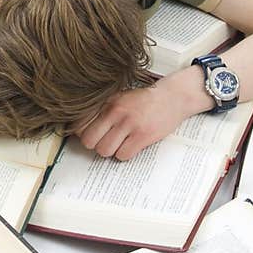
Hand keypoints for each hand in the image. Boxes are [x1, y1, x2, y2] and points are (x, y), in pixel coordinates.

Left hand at [74, 82, 191, 160]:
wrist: (172, 97)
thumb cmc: (145, 100)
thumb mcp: (120, 98)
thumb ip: (102, 110)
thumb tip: (82, 128)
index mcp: (108, 103)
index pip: (80, 125)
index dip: (84, 134)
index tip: (91, 135)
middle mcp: (116, 112)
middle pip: (89, 141)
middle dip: (95, 145)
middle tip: (105, 142)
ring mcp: (129, 124)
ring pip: (104, 150)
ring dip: (111, 151)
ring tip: (120, 144)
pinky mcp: (143, 135)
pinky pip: (123, 155)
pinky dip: (125, 154)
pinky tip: (131, 146)